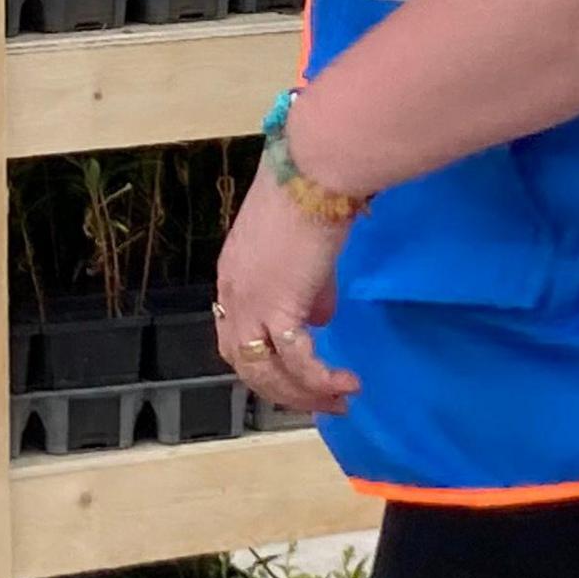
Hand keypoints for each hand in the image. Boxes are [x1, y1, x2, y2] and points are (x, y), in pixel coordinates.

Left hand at [214, 171, 357, 416]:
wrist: (311, 174)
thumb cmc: (308, 195)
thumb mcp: (301, 250)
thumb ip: (307, 288)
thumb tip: (319, 319)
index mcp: (232, 278)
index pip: (237, 338)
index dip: (264, 365)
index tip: (297, 378)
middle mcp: (231, 297)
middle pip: (247, 366)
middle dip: (284, 393)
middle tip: (322, 404)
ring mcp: (250, 305)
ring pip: (268, 373)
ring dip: (304, 396)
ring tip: (340, 402)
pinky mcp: (278, 309)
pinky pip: (299, 363)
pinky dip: (322, 380)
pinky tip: (347, 383)